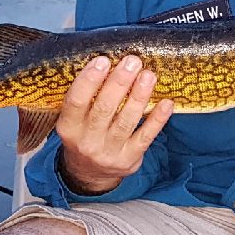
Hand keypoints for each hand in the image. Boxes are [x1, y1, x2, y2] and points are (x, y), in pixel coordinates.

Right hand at [55, 55, 173, 194]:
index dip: (89, 80)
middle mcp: (87, 141)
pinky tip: (166, 103)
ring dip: (139, 96)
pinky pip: (145, 137)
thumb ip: (86, 96)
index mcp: (68, 127)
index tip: (103, 60)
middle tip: (132, 61)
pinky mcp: (129, 159)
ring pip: (126, 121)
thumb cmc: (84, 135)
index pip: (76, 101)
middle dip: (119, 82)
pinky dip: (157, 119)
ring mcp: (109, 152)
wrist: (90, 174)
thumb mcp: (74, 120)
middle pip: (104, 109)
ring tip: (148, 75)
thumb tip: (108, 61)